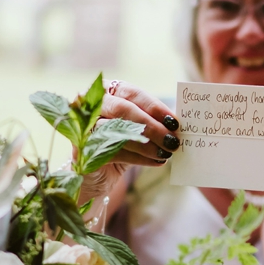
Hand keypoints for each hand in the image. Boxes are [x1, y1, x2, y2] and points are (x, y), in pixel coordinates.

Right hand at [77, 80, 181, 203]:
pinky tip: (156, 162)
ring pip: (118, 131)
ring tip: (166, 153)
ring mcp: (83, 127)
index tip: (175, 122)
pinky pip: (114, 152)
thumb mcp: (138, 127)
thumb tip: (181, 118)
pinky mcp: (83, 150)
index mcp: (106, 90)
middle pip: (122, 110)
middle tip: (173, 140)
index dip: (154, 107)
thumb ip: (154, 119)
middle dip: (151, 126)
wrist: (98, 174)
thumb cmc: (121, 143)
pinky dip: (139, 158)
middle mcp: (90, 105)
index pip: (132, 93)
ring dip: (146, 144)